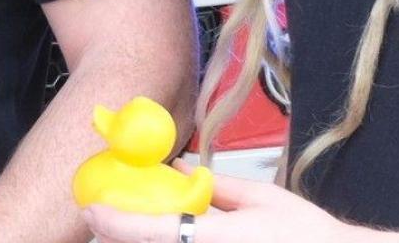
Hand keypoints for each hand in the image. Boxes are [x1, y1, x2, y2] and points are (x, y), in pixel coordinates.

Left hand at [82, 173, 351, 242]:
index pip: (143, 231)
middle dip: (119, 238)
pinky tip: (173, 238)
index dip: (110, 220)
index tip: (92, 209)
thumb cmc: (306, 236)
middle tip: (108, 223)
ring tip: (133, 231)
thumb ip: (216, 185)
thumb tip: (180, 165)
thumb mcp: (263, 200)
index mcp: (212, 241)